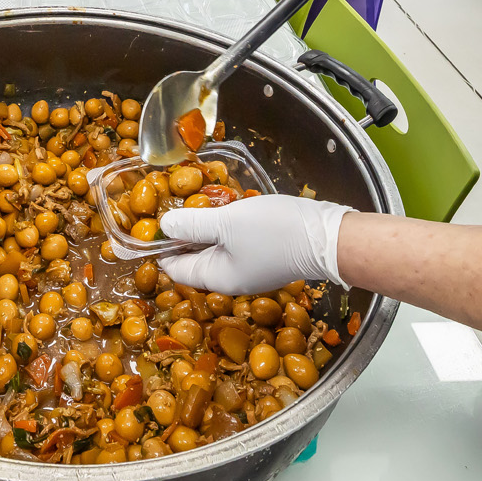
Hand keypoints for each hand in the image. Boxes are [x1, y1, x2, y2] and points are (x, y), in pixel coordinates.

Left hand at [157, 194, 354, 294]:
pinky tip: (224, 207)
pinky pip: (234, 243)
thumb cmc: (276, 232)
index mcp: (217, 278)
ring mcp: (249, 268)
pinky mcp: (264, 254)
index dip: (160, 246)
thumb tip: (164, 226)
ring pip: (215, 249)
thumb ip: (193, 224)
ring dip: (204, 227)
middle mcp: (231, 279)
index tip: (152, 220)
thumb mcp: (227, 223)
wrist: (329, 237)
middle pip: (194, 259)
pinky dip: (224, 227)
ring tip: (195, 201)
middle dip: (182, 234)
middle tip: (172, 204)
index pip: (175, 268)